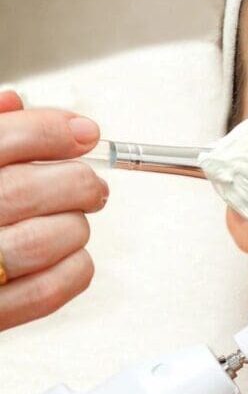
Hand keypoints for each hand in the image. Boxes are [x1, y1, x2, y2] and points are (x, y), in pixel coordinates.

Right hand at [0, 89, 107, 330]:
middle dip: (76, 182)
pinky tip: (70, 255)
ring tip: (72, 221)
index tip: (85, 131)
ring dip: (74, 226)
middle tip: (91, 186)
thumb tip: (15, 103)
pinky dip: (75, 269)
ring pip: (43, 240)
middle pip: (26, 190)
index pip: (3, 140)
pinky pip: (46, 290)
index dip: (52, 130)